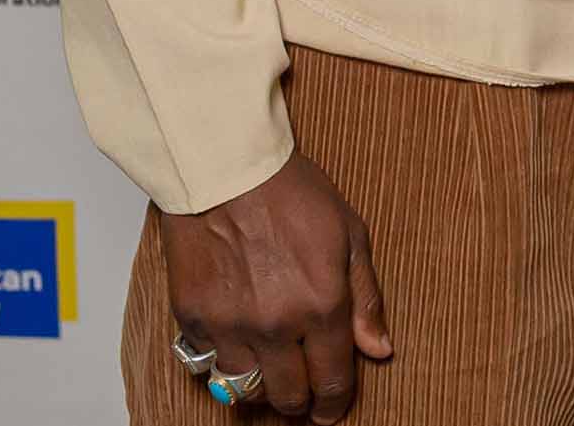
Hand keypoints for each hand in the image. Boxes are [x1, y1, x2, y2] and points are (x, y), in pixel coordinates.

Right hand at [161, 152, 389, 419]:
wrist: (226, 172)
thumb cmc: (291, 194)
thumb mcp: (350, 236)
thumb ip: (366, 299)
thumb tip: (378, 349)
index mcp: (322, 304)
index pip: (332, 380)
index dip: (333, 405)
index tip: (331, 412)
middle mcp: (277, 324)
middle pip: (288, 396)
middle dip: (300, 402)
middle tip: (303, 397)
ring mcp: (231, 325)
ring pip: (246, 390)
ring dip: (262, 389)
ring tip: (272, 376)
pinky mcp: (194, 320)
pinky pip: (210, 365)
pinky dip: (225, 363)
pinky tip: (239, 346)